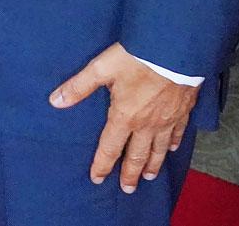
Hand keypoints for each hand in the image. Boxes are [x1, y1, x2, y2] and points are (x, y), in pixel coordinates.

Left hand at [49, 43, 198, 192]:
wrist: (173, 50)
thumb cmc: (136, 58)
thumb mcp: (101, 69)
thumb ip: (78, 87)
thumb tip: (55, 101)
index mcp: (124, 116)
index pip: (110, 147)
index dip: (102, 164)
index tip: (97, 178)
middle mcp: (147, 124)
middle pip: (137, 155)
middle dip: (130, 173)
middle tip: (128, 188)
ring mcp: (167, 120)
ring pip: (160, 149)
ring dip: (153, 164)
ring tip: (149, 176)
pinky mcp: (183, 111)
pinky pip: (178, 133)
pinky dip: (174, 143)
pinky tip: (174, 149)